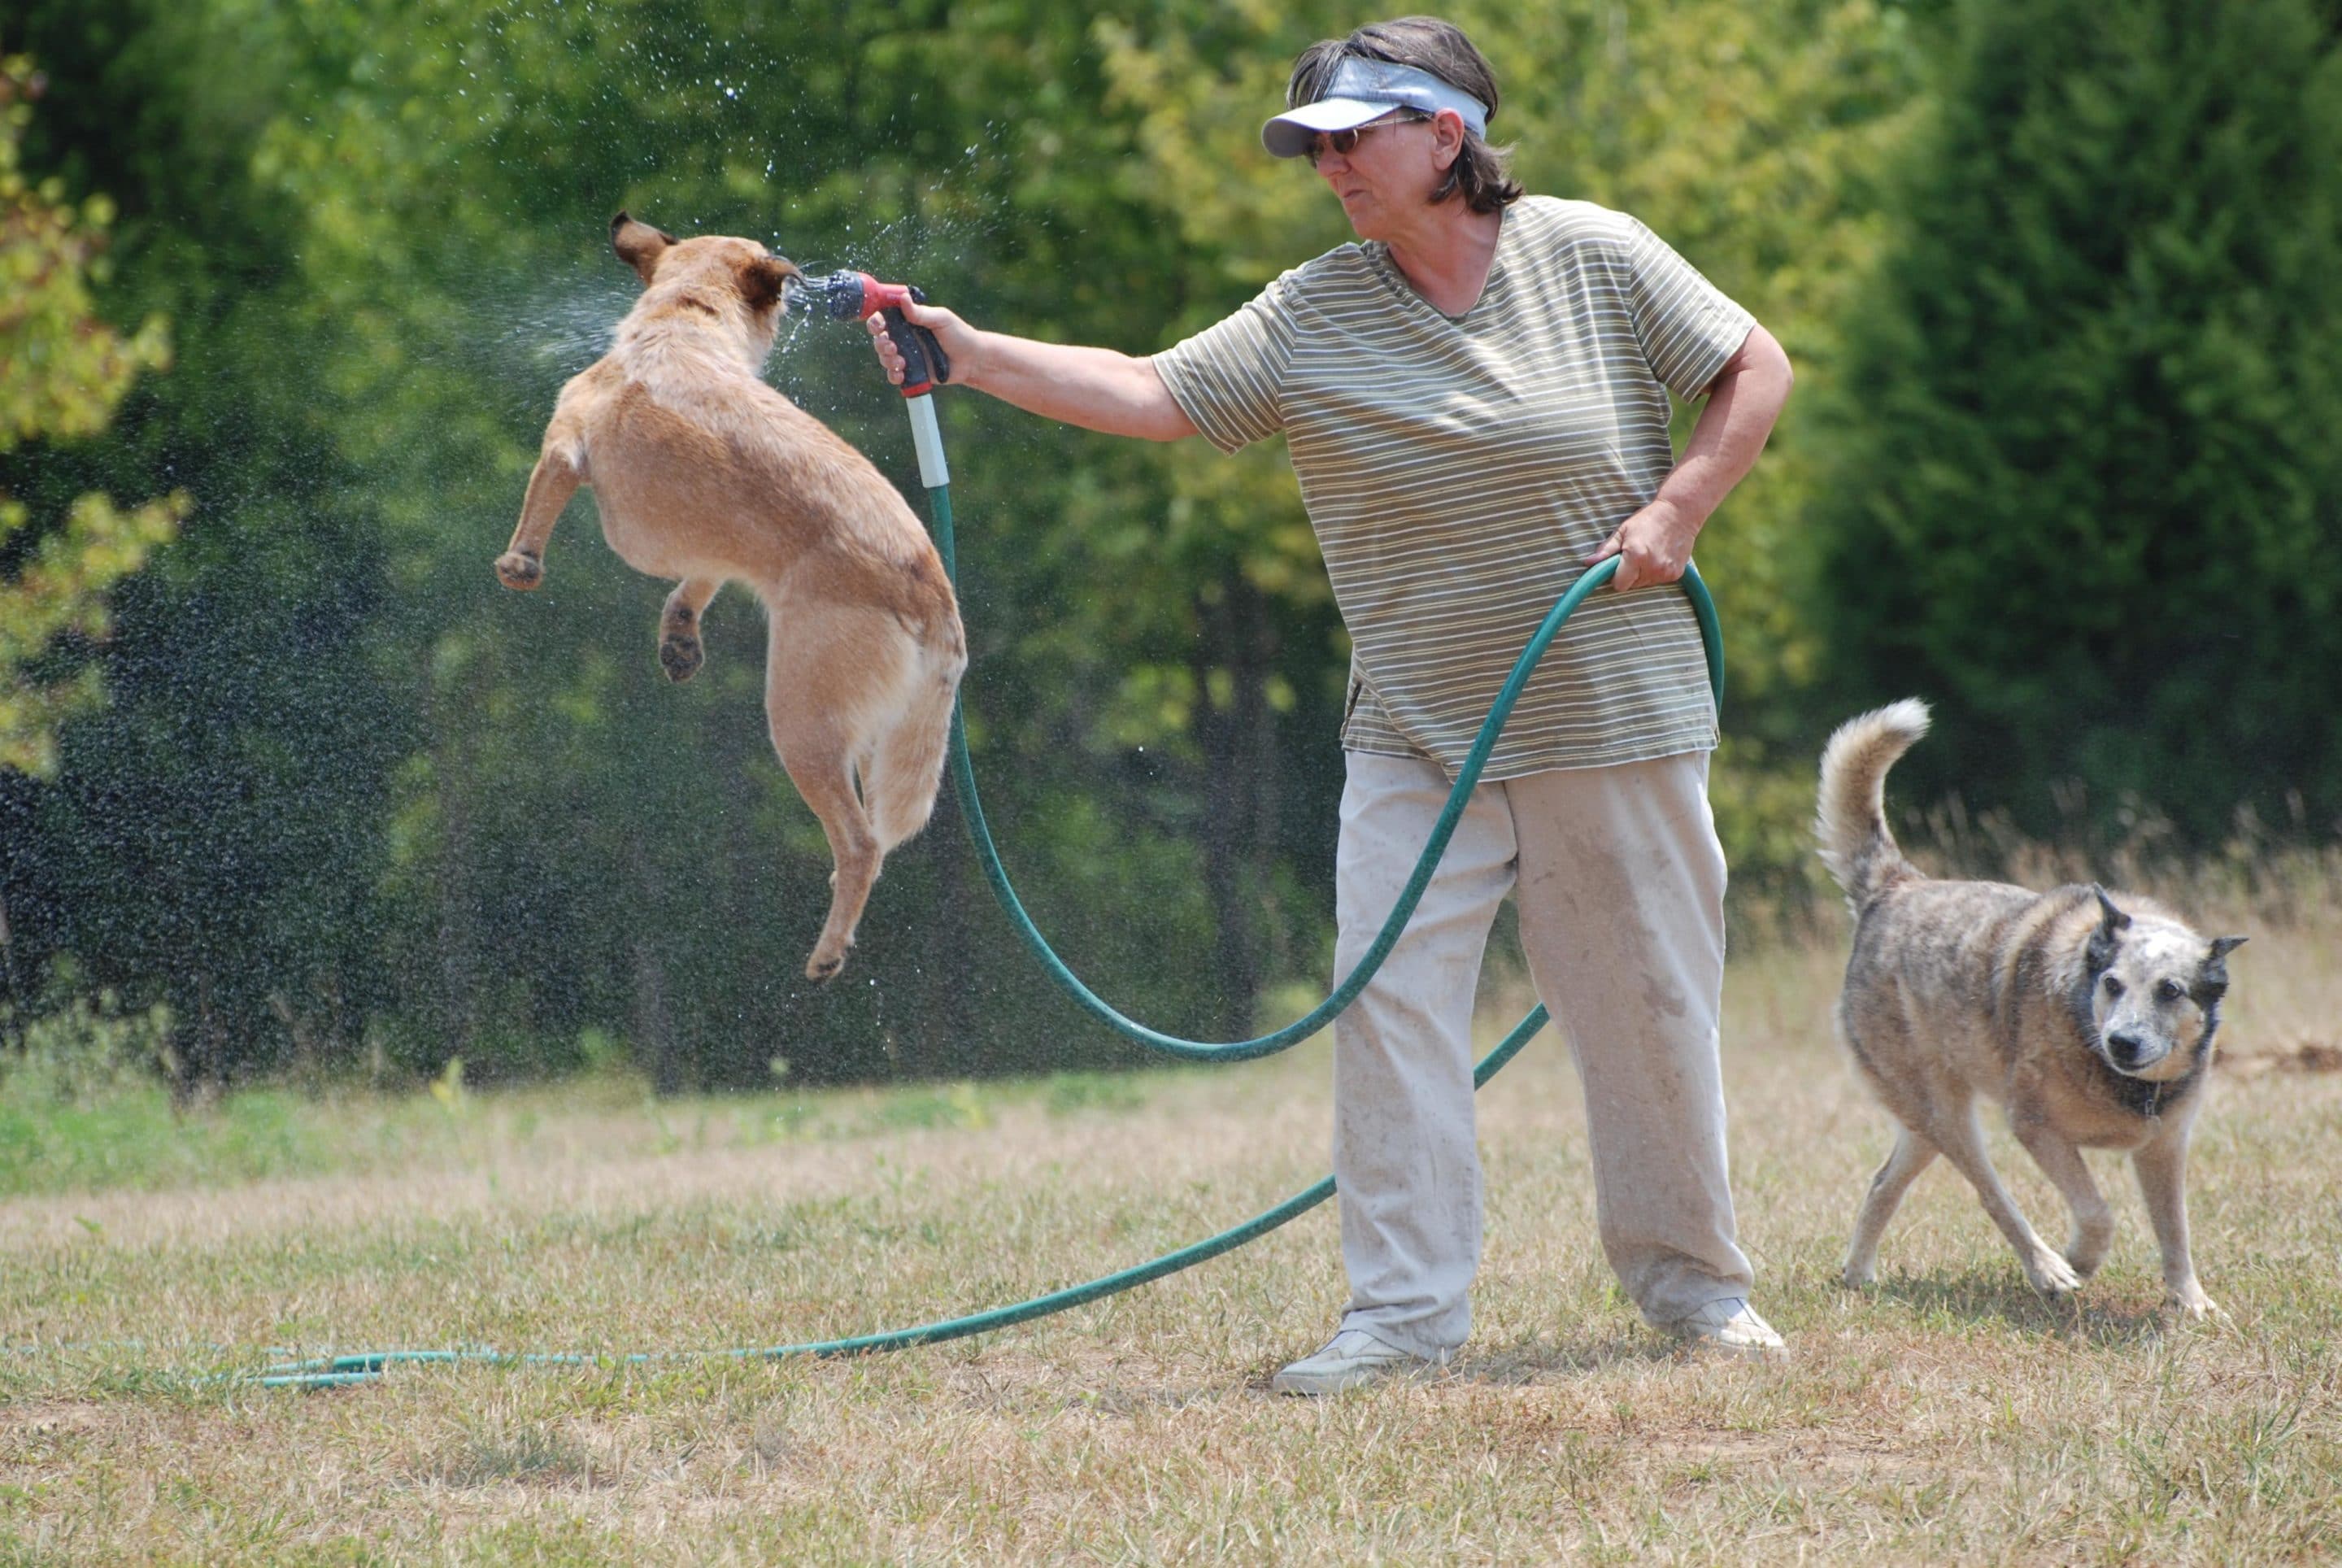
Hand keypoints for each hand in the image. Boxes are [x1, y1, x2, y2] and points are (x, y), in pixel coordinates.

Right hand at [865, 298, 980, 387]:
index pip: (883, 319)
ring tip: (901, 361)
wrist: (972, 360)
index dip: (876, 322)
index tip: (879, 325)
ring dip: (887, 360)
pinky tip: (901, 374)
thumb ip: (920, 313)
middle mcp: (904, 338)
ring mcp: (907, 356)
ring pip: (885, 358)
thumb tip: (902, 297)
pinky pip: (894, 375)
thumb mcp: (941, 319)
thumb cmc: (959, 335)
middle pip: (879, 339)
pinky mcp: (912, 373)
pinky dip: (893, 376)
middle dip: (881, 343)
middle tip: (892, 346)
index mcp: (908, 321)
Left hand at [1585, 498, 1700, 590]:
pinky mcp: (1676, 574)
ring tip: (1648, 554)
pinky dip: (1656, 572)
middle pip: (1632, 585)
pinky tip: (1659, 556)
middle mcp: (1652, 567)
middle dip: (1629, 574)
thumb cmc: (1648, 519)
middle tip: (1634, 555)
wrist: (1680, 512)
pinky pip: (1658, 581)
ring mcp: (1665, 572)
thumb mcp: (1623, 530)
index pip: (1619, 584)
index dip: (1615, 577)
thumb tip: (1588, 563)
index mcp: (1636, 556)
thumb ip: (1606, 549)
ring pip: (1645, 584)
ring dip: (1642, 574)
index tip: (1617, 566)